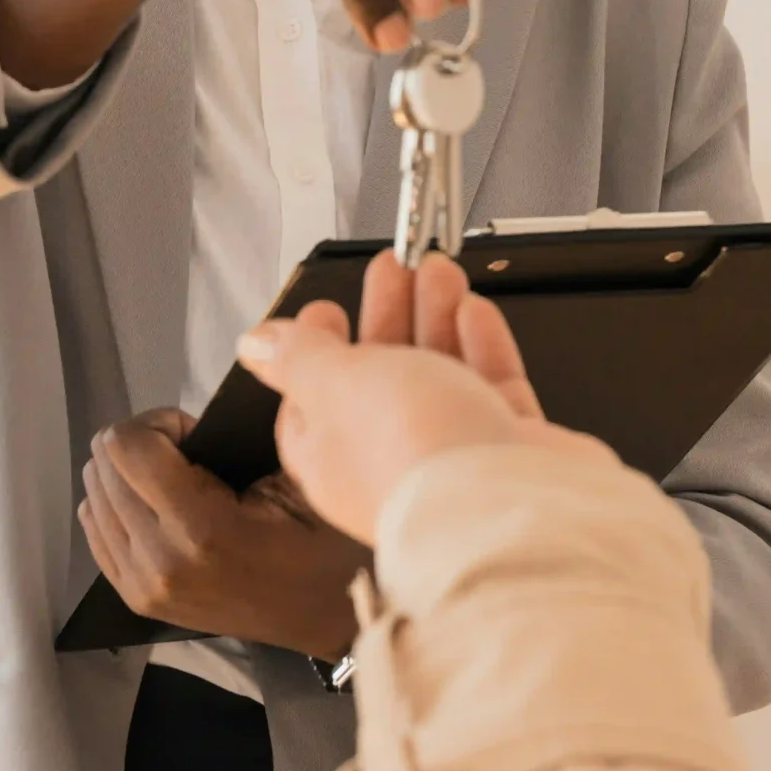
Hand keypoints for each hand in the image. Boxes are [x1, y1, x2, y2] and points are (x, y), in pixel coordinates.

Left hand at [79, 407, 367, 660]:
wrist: (329, 617)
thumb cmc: (325, 539)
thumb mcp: (298, 474)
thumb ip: (247, 433)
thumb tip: (206, 402)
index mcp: (199, 528)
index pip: (128, 445)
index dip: (160, 421)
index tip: (194, 432)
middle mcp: (159, 560)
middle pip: (103, 465)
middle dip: (143, 444)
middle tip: (188, 454)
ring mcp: (143, 586)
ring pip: (92, 494)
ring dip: (128, 475)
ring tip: (176, 484)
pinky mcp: (136, 601)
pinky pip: (94, 528)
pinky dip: (117, 505)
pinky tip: (156, 507)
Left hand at [237, 248, 605, 544]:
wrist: (515, 505)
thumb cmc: (415, 452)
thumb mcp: (336, 383)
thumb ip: (299, 357)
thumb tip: (255, 344)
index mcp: (333, 456)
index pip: (312, 402)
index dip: (315, 351)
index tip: (327, 310)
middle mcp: (392, 460)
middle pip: (382, 377)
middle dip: (387, 314)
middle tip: (394, 266)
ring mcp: (454, 456)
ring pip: (440, 374)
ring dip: (435, 315)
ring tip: (437, 268)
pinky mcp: (509, 450)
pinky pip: (492, 389)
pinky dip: (483, 345)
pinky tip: (474, 311)